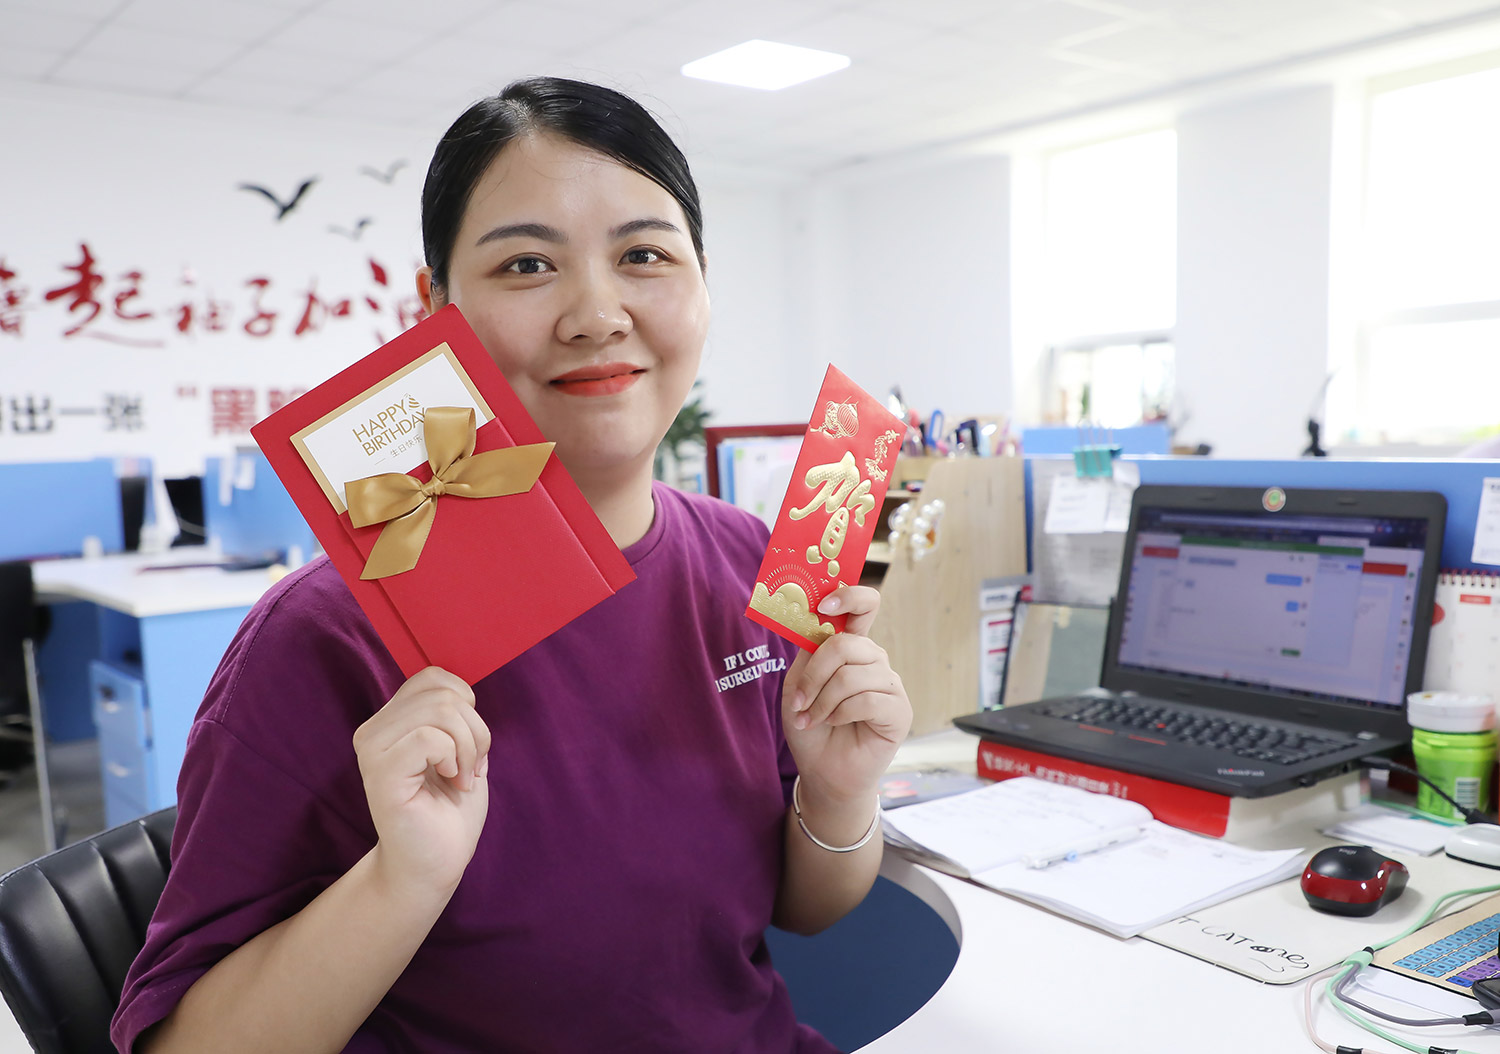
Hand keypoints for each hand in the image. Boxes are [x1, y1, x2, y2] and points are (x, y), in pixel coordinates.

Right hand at [352, 666, 490, 898]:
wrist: (436, 862)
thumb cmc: (449, 809)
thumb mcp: (460, 748)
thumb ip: (453, 713)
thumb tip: (462, 691)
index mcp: (390, 720)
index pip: (434, 678)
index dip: (466, 705)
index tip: (468, 746)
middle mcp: (373, 730)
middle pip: (442, 693)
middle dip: (475, 730)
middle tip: (471, 767)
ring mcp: (372, 751)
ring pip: (440, 710)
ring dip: (469, 746)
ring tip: (462, 777)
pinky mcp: (380, 775)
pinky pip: (429, 738)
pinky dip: (455, 758)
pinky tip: (451, 781)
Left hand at [782, 586, 911, 803]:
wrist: (822, 770)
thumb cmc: (811, 725)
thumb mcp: (798, 683)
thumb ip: (809, 651)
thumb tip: (816, 621)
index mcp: (852, 648)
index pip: (864, 606)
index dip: (848, 596)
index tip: (824, 604)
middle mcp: (874, 661)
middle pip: (847, 644)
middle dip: (815, 673)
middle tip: (799, 699)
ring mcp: (890, 685)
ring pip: (852, 675)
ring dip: (823, 700)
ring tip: (812, 718)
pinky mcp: (899, 711)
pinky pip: (868, 700)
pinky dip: (840, 713)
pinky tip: (834, 724)